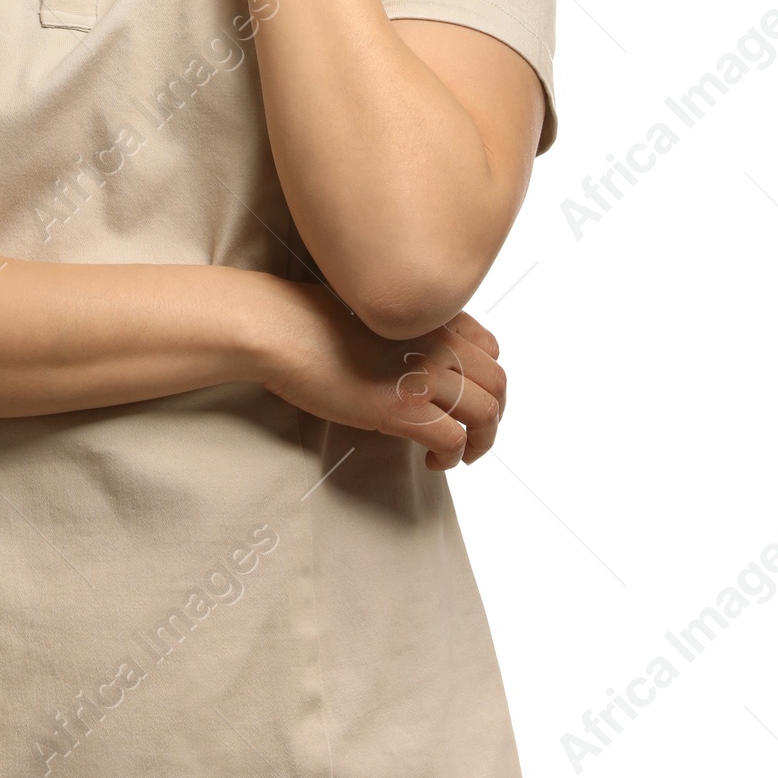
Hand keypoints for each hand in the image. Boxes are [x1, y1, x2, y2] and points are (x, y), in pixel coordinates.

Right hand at [255, 281, 506, 471]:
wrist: (280, 330)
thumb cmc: (308, 320)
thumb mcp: (370, 315)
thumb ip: (403, 332)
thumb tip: (408, 360)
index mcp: (430, 317)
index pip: (490, 349)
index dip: (487, 379)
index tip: (470, 397)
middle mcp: (437, 343)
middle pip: (497, 384)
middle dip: (493, 415)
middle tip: (472, 435)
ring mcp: (422, 375)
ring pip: (485, 414)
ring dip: (482, 441)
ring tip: (460, 455)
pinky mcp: (401, 409)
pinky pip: (453, 439)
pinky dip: (452, 456)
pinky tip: (432, 461)